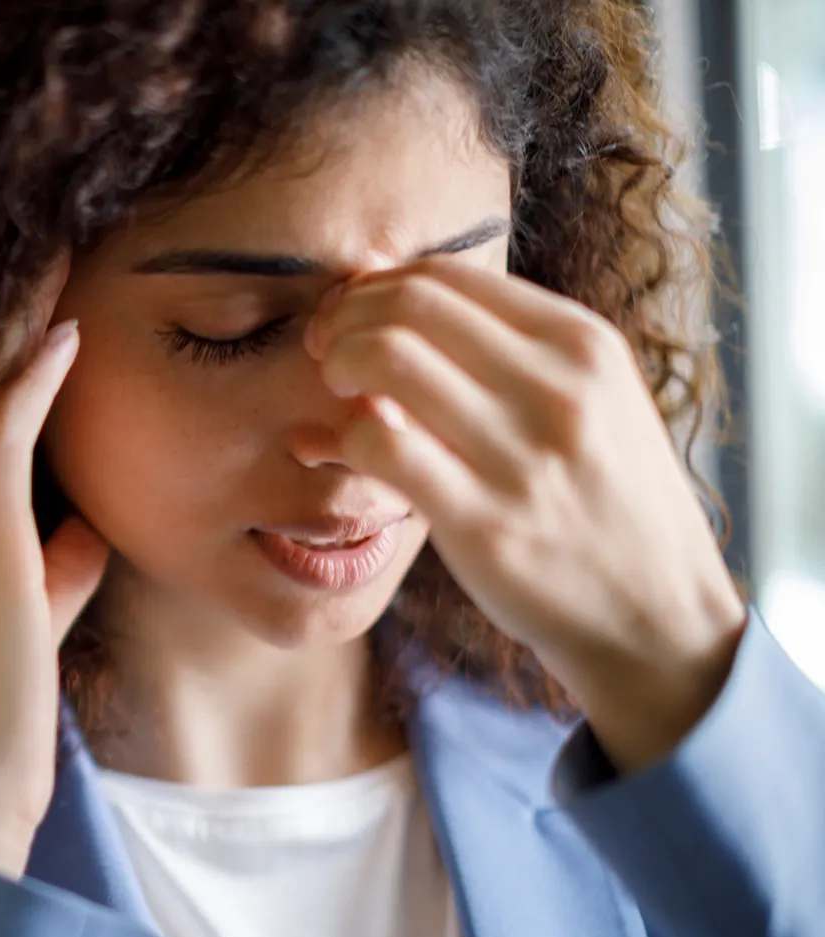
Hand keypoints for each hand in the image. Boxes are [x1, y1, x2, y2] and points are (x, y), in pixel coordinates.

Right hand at [0, 252, 111, 877]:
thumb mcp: (31, 632)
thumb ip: (52, 575)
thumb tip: (82, 528)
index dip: (11, 365)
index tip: (46, 307)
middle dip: (7, 321)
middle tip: (43, 246)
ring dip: (14, 328)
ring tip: (50, 255)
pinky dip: (26, 385)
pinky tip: (58, 335)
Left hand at [304, 257, 747, 770]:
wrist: (656, 616)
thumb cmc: (605, 502)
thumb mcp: (592, 402)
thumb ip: (505, 352)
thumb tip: (383, 294)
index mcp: (583, 344)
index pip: (446, 277)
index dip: (376, 288)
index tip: (349, 319)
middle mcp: (559, 388)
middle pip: (409, 307)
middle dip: (345, 320)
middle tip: (324, 352)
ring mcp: (522, 457)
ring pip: (387, 361)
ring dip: (338, 368)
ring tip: (334, 395)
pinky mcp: (483, 524)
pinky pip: (382, 446)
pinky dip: (345, 437)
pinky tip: (345, 451)